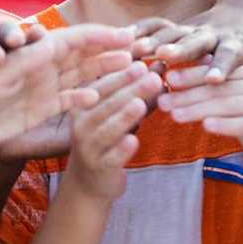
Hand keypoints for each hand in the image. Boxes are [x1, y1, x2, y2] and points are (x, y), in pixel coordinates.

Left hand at [0, 24, 134, 154]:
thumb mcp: (2, 72)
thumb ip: (30, 58)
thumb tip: (57, 42)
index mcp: (34, 51)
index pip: (75, 38)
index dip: (102, 36)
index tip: (127, 37)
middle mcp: (42, 65)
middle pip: (84, 54)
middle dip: (110, 50)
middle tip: (140, 50)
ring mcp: (43, 87)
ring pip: (81, 75)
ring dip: (105, 72)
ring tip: (132, 70)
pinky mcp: (40, 108)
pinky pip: (68, 100)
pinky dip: (84, 98)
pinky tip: (100, 98)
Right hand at [63, 63, 157, 200]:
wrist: (91, 181)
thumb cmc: (109, 138)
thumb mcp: (119, 113)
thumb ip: (138, 91)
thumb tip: (161, 66)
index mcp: (83, 106)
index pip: (101, 85)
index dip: (121, 73)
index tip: (142, 61)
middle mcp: (81, 125)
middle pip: (107, 104)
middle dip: (130, 89)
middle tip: (152, 77)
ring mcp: (88, 147)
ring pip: (107, 129)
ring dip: (124, 116)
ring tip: (141, 104)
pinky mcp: (100, 168)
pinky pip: (111, 157)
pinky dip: (122, 150)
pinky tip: (133, 141)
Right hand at [133, 7, 242, 90]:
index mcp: (238, 44)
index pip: (230, 56)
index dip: (222, 66)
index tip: (215, 79)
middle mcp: (213, 34)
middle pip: (196, 42)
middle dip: (180, 49)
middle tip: (164, 56)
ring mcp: (193, 28)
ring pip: (172, 33)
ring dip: (154, 41)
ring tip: (135, 51)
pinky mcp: (179, 25)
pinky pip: (158, 26)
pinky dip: (142, 30)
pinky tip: (122, 39)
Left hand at [157, 65, 242, 178]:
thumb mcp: (230, 106)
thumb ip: (210, 90)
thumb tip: (173, 75)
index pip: (218, 72)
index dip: (191, 75)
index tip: (166, 78)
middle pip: (220, 88)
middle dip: (189, 94)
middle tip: (163, 101)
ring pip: (229, 105)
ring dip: (199, 110)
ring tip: (175, 115)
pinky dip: (224, 124)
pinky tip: (205, 127)